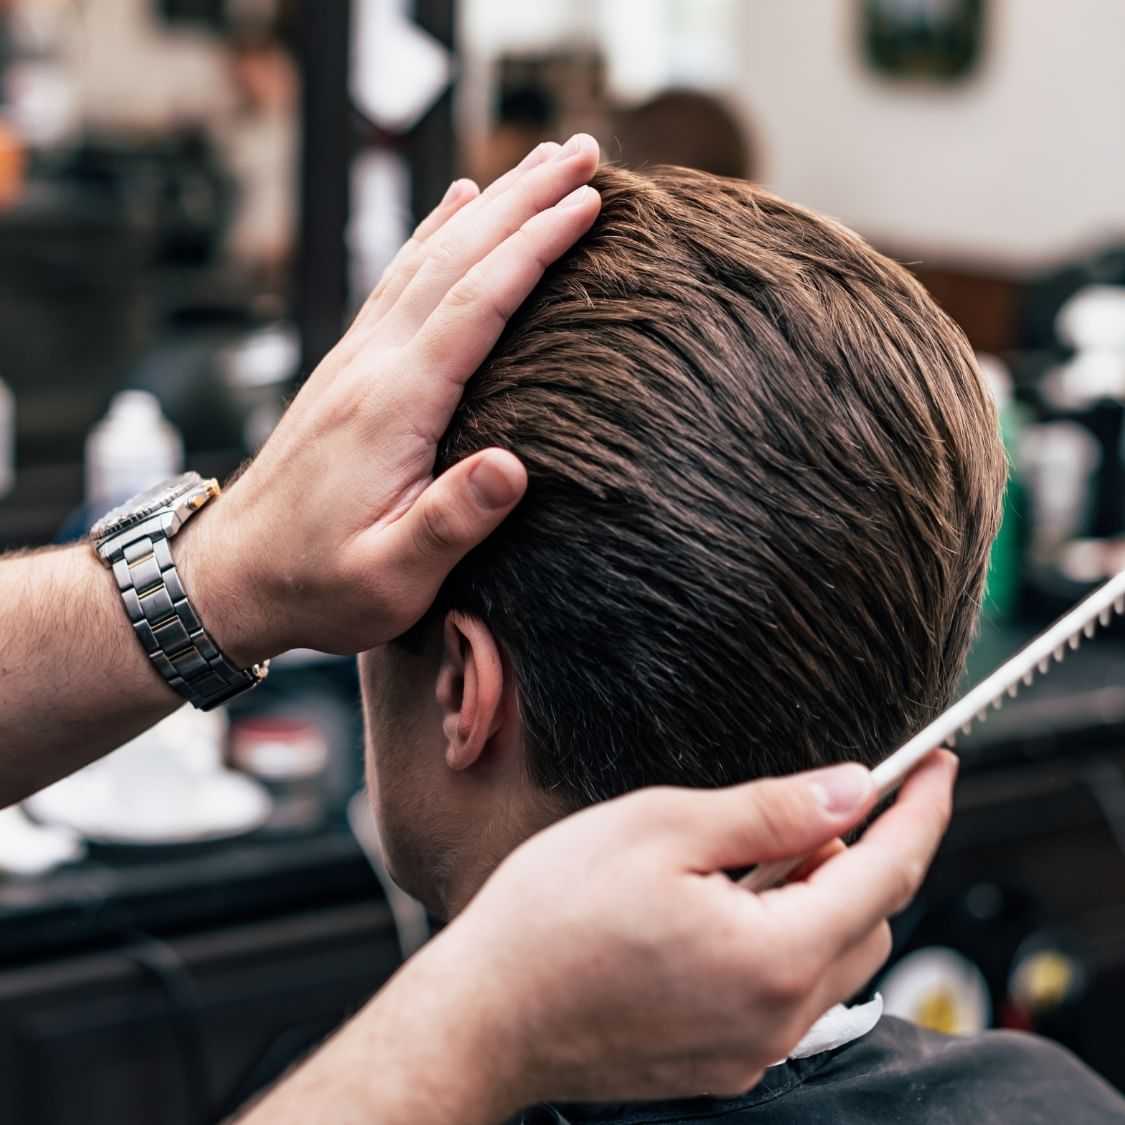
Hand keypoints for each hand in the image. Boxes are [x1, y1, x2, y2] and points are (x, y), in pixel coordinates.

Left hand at [181, 136, 601, 662]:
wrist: (232, 576)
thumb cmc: (318, 584)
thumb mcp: (390, 579)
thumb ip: (449, 523)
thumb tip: (513, 467)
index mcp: (392, 407)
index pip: (476, 305)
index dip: (534, 248)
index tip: (588, 204)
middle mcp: (371, 364)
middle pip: (455, 258)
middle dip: (523, 198)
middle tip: (585, 152)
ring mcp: (355, 358)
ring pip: (427, 257)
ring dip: (487, 203)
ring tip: (540, 162)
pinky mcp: (349, 367)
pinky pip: (398, 280)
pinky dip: (434, 233)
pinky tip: (455, 204)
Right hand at [439, 750, 956, 1111]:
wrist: (482, 1017)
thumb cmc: (551, 917)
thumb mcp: (661, 829)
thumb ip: (770, 811)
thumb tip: (850, 790)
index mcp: (772, 956)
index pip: (888, 870)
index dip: (921, 809)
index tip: (937, 766)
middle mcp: (776, 1017)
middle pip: (869, 919)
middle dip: (865, 852)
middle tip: (819, 801)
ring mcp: (750, 1048)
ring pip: (832, 957)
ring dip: (821, 894)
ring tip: (758, 850)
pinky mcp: (722, 1060)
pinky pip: (788, 990)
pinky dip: (786, 935)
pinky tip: (727, 902)